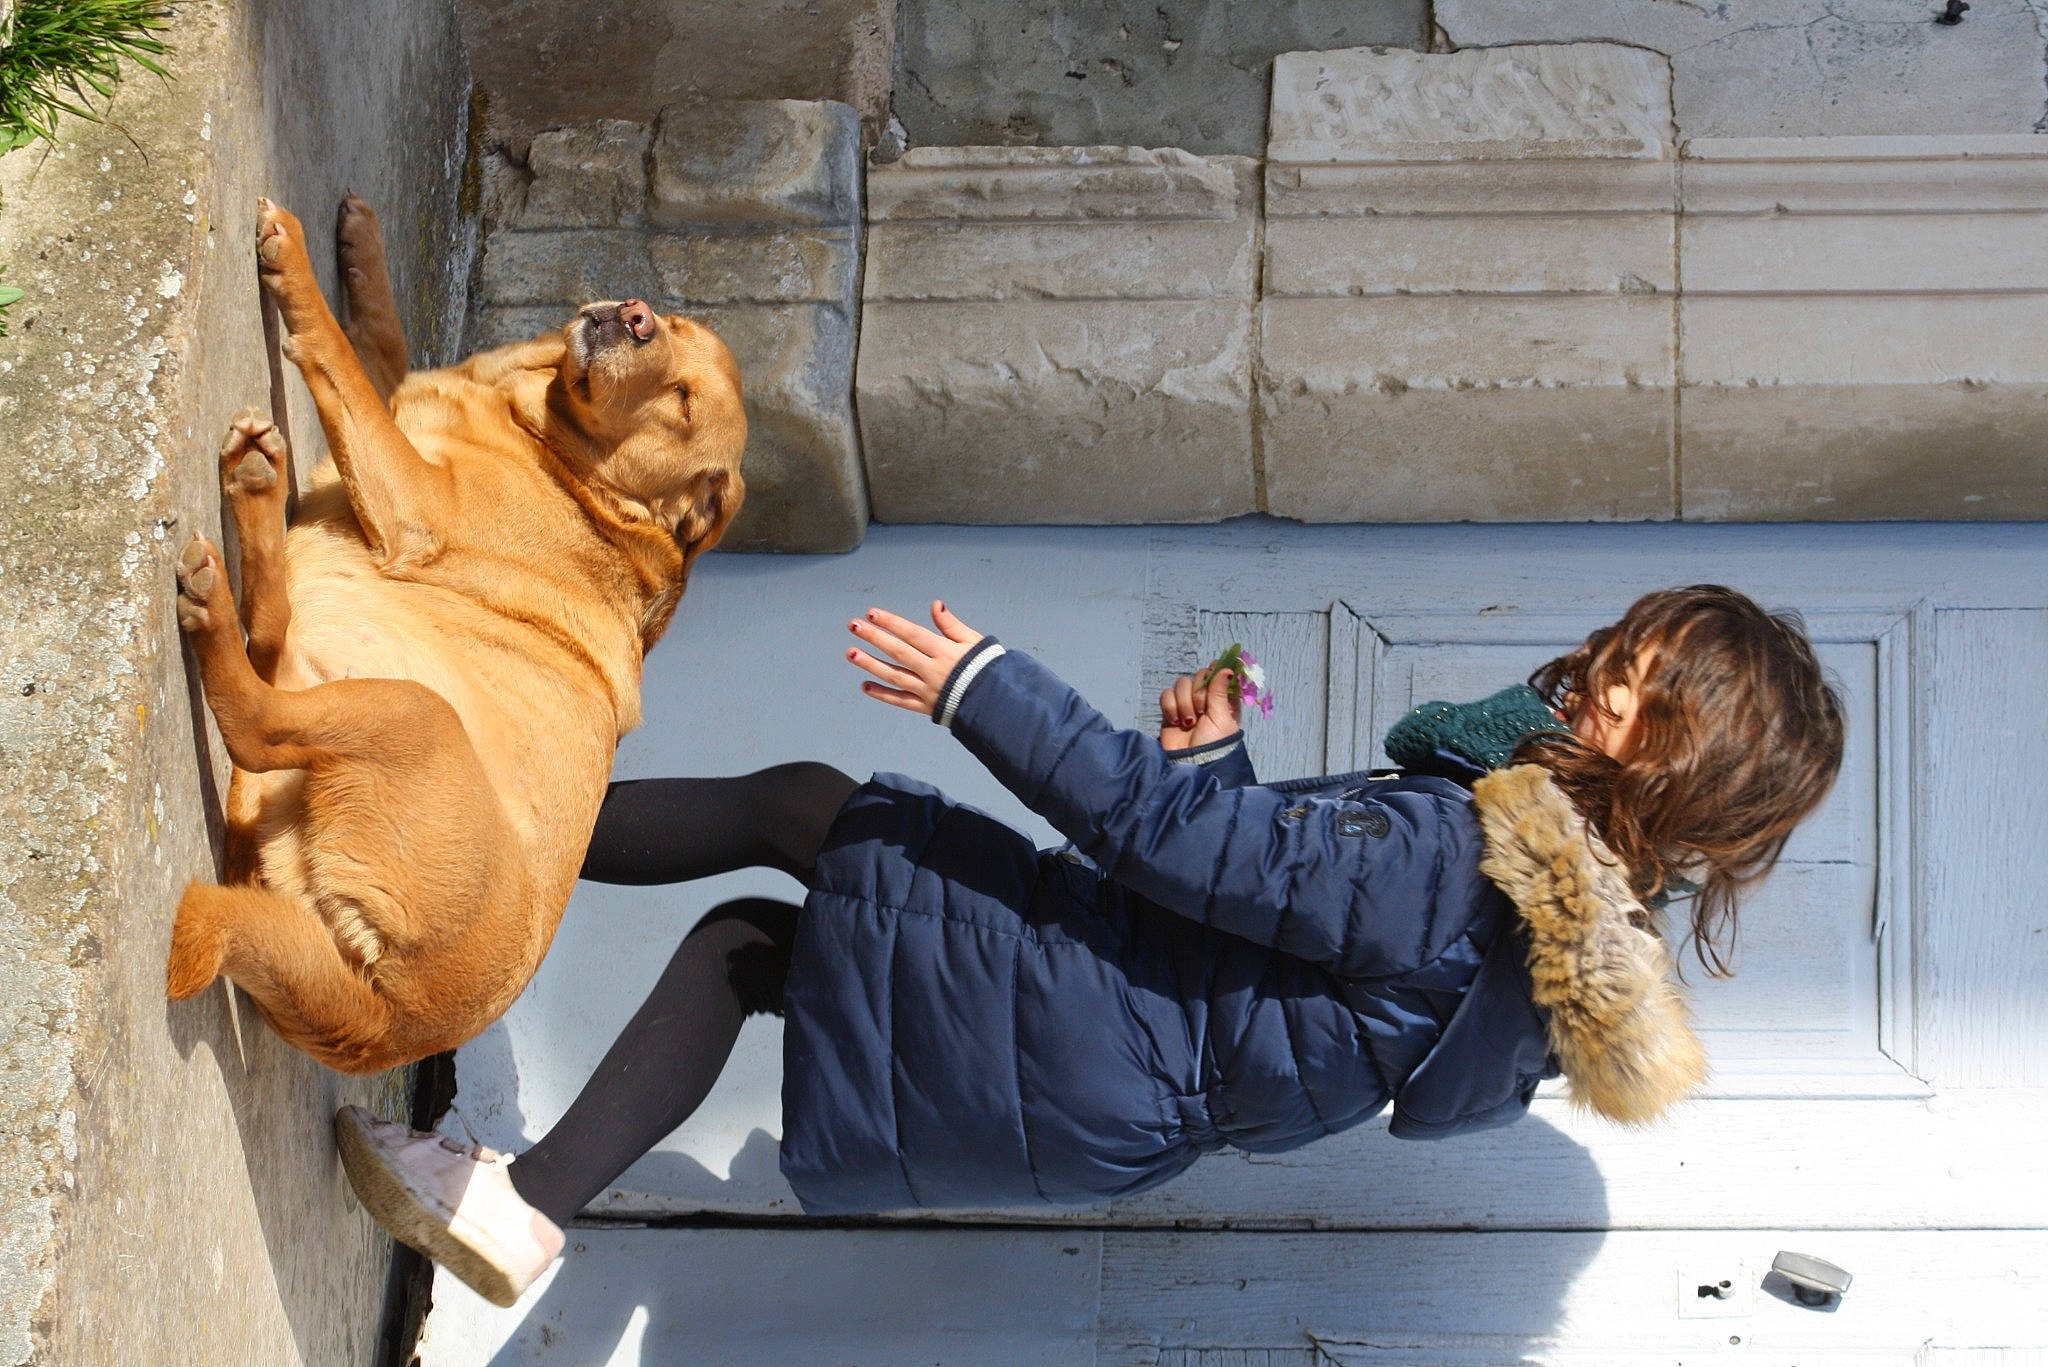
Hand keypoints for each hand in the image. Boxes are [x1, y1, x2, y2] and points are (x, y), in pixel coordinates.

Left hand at [847, 600, 983, 715]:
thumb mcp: (973, 641)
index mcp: (945, 652)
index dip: (892, 623)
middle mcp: (933, 671)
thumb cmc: (985, 667)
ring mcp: (927, 690)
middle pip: (898, 652)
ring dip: (871, 664)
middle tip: (853, 625)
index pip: (912, 634)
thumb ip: (951, 625)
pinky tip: (864, 686)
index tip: (872, 613)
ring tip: (850, 653)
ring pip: (894, 676)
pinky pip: (900, 701)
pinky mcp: (926, 707)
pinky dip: (882, 694)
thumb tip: (935, 604)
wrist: (997, 702)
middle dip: (874, 637)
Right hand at [1158, 666, 1239, 751]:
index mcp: (1224, 698)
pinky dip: (1170, 707)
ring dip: (1185, 702)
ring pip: (1182, 683)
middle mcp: (1206, 698)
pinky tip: (1177, 722)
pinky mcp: (1171, 709)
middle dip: (1199, 693)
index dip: (1217, 670)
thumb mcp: (1222, 718)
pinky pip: (1167, 695)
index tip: (1215, 674)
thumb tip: (1227, 669)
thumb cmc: (1214, 744)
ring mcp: (1187, 702)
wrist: (1192, 763)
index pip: (1220, 672)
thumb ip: (1220, 692)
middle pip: (1200, 675)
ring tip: (1189, 722)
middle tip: (1202, 712)